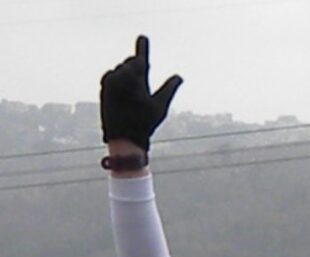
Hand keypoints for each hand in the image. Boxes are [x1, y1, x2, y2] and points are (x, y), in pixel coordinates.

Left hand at [100, 35, 182, 150]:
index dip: (143, 47)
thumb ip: (169, 88)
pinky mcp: (103, 88)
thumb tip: (179, 77)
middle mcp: (119, 75)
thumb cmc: (144, 123)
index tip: (143, 37)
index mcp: (134, 76)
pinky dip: (120, 81)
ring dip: (129, 76)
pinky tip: (126, 93)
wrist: (123, 139)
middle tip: (144, 79)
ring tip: (135, 93)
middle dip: (137, 68)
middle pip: (130, 62)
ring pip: (121, 70)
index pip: (139, 56)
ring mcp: (109, 81)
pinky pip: (113, 77)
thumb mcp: (160, 106)